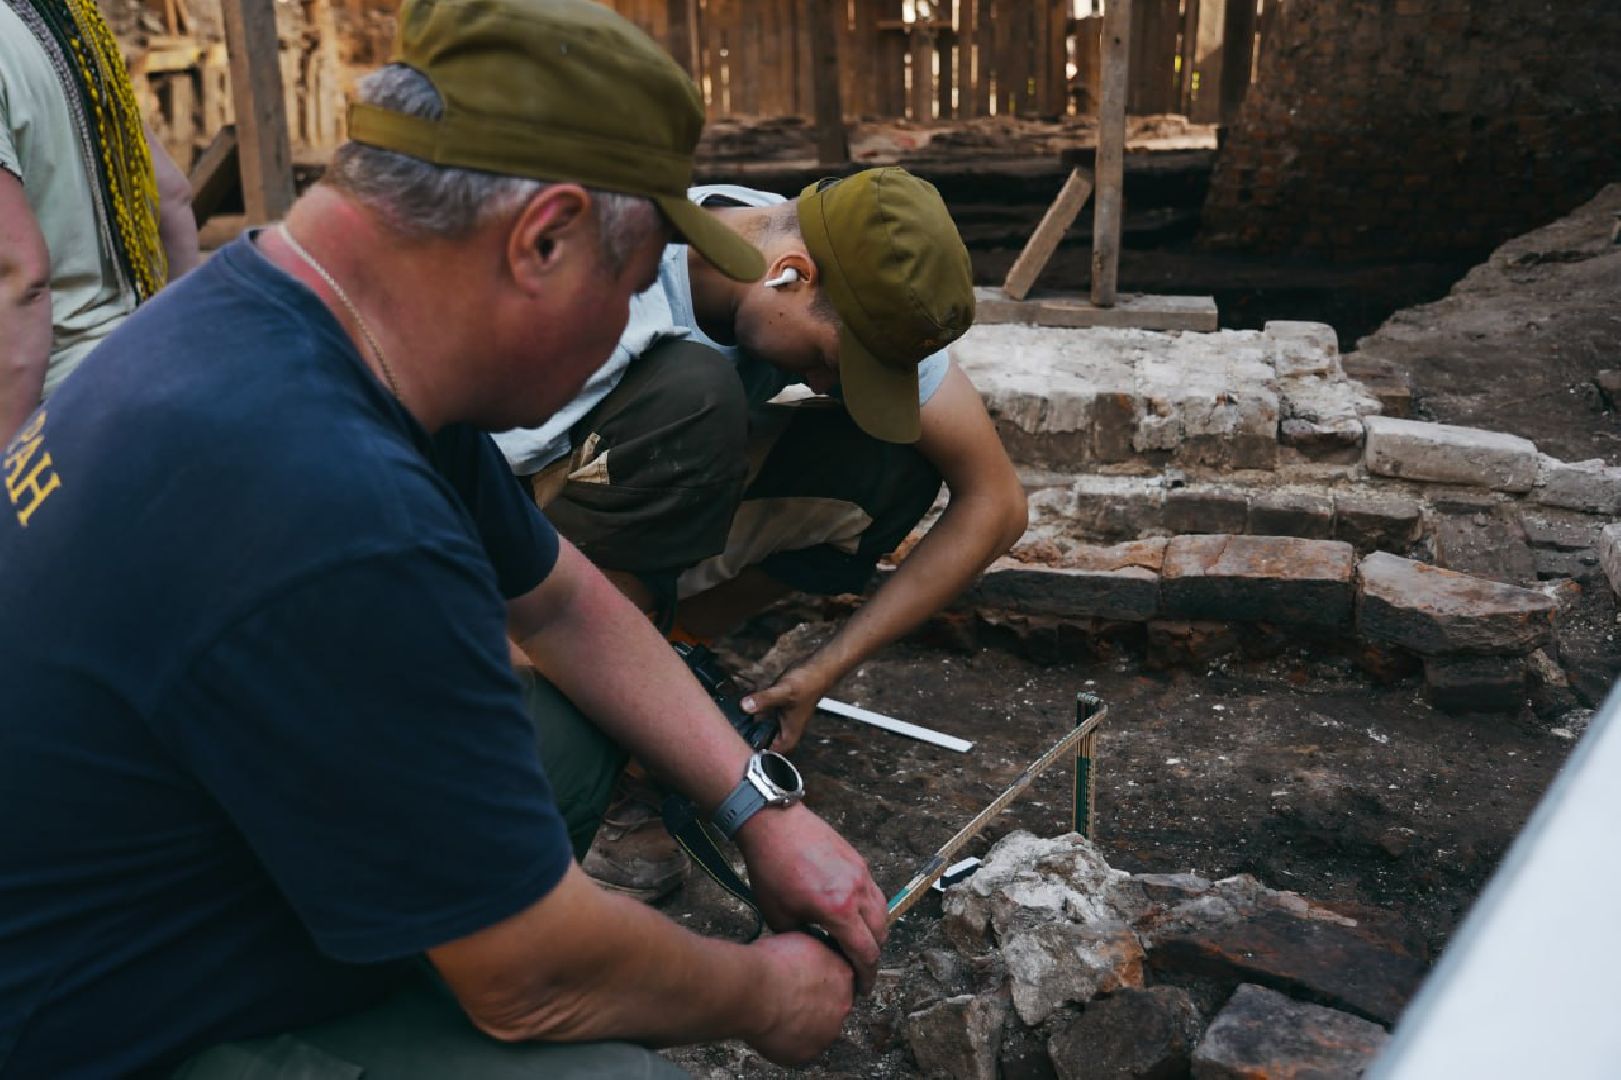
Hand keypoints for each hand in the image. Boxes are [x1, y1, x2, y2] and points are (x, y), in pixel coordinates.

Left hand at [734, 803, 887, 992]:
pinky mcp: (858, 860)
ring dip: (875, 932)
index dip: (866, 977)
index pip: (865, 953)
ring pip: (882, 912)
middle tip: (860, 971)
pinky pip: (874, 892)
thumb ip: (804, 939)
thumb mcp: (779, 916)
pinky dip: (870, 910)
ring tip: (858, 944)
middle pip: (880, 935)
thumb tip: (816, 952)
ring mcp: (861, 873)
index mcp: (839, 910)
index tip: (861, 989)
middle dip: (873, 957)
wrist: (773, 823)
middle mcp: (858, 892)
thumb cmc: (770, 868)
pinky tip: (852, 916)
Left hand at [742, 664, 830, 753]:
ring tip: (734, 715)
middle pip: (756, 742)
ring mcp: (776, 720)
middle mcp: (781, 732)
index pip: (764, 756)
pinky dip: (749, 710)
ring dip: (745, 721)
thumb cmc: (808, 684)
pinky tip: (741, 704)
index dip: (749, 752)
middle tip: (731, 727)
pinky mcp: (772, 709)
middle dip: (743, 734)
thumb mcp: (783, 693)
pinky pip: (756, 714)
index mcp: (787, 738)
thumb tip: (745, 706)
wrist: (815, 668)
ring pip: (754, 727)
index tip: (735, 743)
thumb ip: (764, 700)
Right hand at [744, 931, 854, 1064]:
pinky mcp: (806, 1054)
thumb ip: (817, 951)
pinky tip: (770, 1027)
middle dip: (813, 1003)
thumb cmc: (772, 963)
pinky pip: (797, 1049)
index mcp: (844, 975)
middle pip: (831, 1007)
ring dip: (801, 1024)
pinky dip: (785, 1041)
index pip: (839, 980)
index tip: (803, 980)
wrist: (753, 990)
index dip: (818, 980)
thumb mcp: (801, 940)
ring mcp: (825, 1034)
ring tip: (775, 1012)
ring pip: (816, 1030)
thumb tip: (812, 955)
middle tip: (788, 997)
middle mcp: (842, 1007)